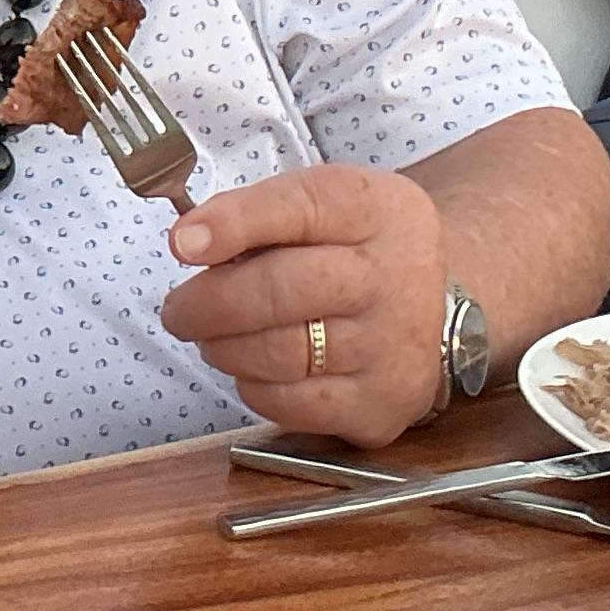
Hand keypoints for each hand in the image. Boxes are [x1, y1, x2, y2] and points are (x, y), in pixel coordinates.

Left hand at [153, 162, 450, 441]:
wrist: (430, 309)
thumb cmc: (354, 252)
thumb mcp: (322, 206)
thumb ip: (257, 212)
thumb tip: (188, 239)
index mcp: (378, 210)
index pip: (300, 207)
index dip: (234, 225)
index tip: (182, 244)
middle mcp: (393, 276)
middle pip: (279, 290)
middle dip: (208, 303)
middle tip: (179, 311)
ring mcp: (392, 346)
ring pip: (276, 353)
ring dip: (223, 348)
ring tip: (215, 337)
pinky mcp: (380, 404)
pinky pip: (288, 403)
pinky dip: (253, 387)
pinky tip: (257, 369)